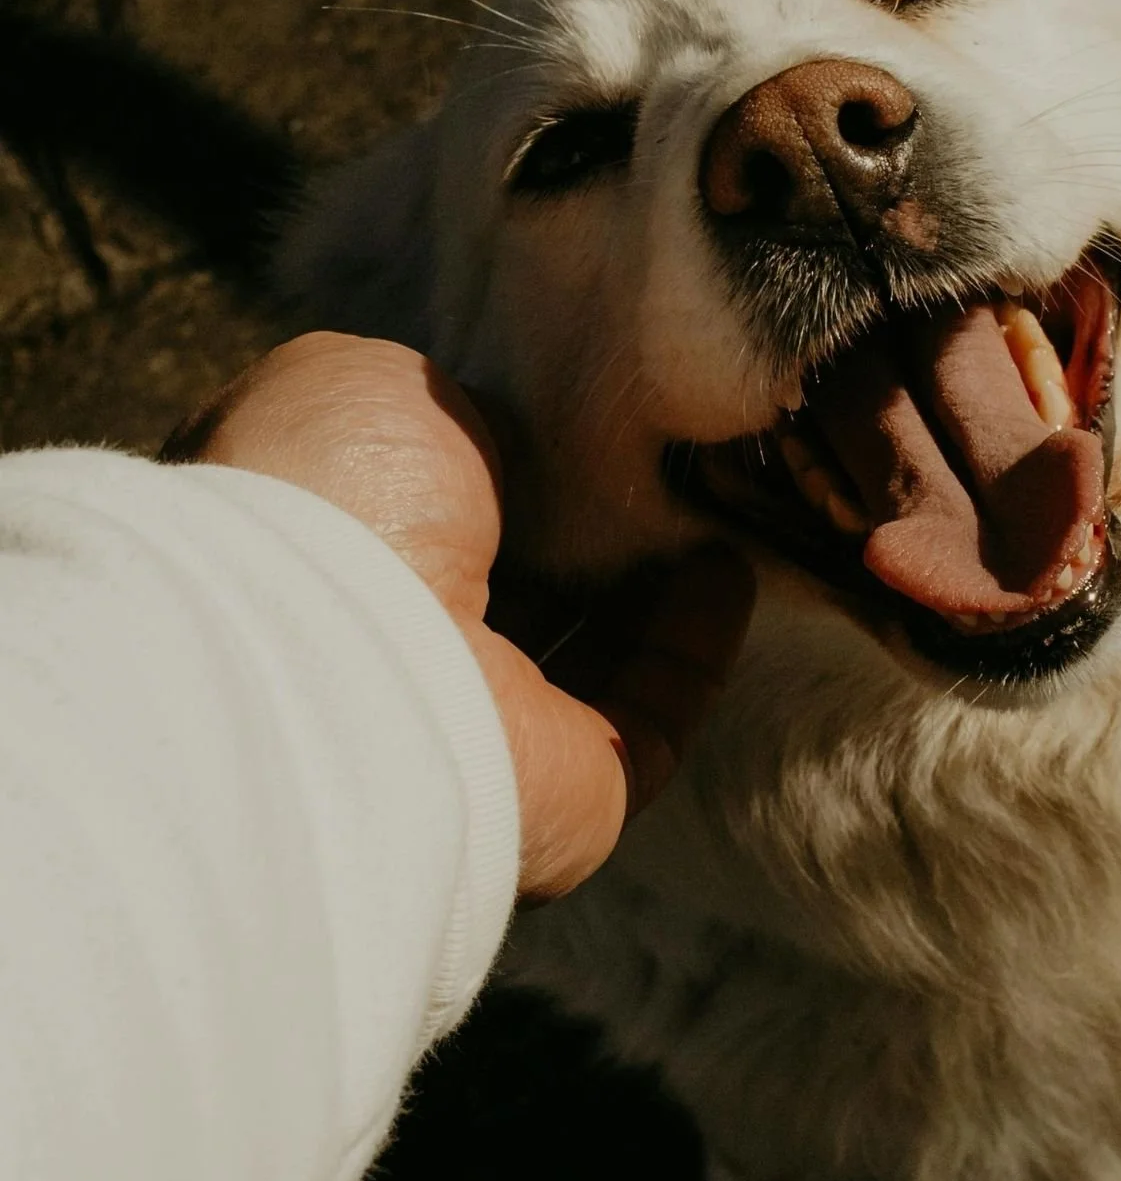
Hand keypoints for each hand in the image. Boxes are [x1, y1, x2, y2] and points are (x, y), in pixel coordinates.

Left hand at [161, 333, 753, 895]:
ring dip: (656, 589)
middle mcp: (397, 655)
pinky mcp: (569, 793)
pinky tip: (729, 571)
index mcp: (331, 562)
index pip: (434, 516)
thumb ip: (444, 409)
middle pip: (515, 589)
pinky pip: (651, 717)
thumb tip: (513, 445)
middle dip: (591, 530)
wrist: (339, 653)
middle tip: (670, 466)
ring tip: (722, 505)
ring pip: (589, 660)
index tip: (583, 419)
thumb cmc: (333, 500)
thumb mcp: (368, 387)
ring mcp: (482, 734)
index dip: (510, 468)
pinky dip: (693, 648)